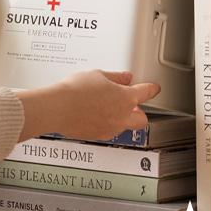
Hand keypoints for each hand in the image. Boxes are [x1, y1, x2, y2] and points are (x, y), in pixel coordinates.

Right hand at [18, 71, 161, 141]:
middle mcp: (122, 116)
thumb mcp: (97, 75)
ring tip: (106, 107)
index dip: (152, 89)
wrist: (57, 108)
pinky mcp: (98, 136)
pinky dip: (107, 123)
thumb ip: (115, 77)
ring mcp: (111, 128)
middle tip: (131, 104)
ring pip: (125, 126)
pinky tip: (95, 115)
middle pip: (142, 119)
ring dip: (121, 118)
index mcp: (125, 98)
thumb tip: (124, 78)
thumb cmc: (75, 91)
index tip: (153, 88)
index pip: (146, 93)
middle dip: (140, 112)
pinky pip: (109, 130)